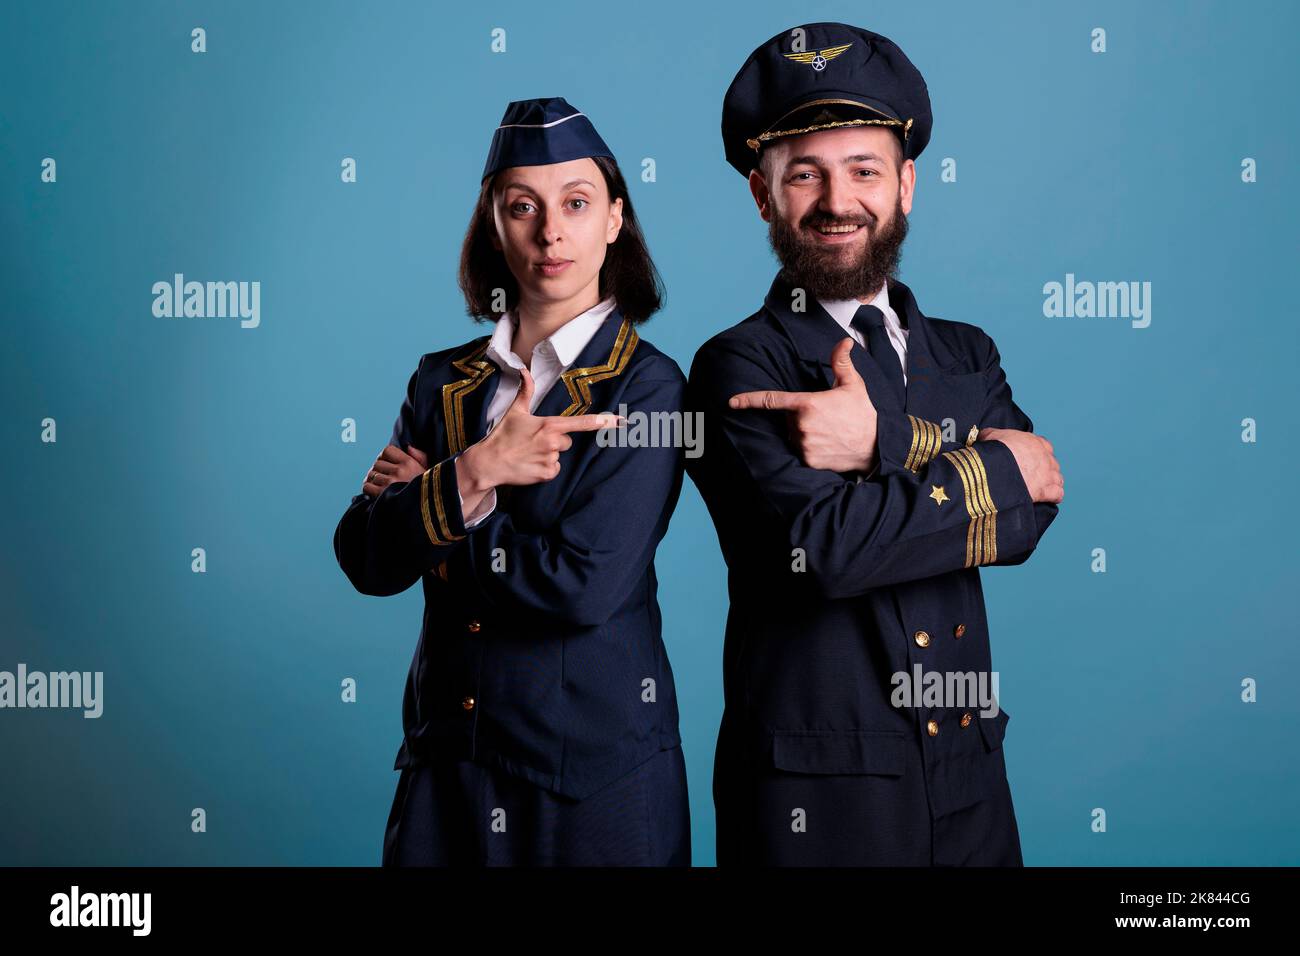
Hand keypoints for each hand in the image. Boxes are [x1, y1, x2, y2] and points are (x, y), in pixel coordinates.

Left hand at [362, 443, 427, 496]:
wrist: (428, 513)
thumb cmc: (429, 492)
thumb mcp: (429, 472)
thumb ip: (420, 457)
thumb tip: (408, 447)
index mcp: (410, 463)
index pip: (387, 450)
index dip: (384, 457)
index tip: (387, 465)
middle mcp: (400, 471)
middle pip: (377, 463)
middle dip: (378, 470)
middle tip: (383, 478)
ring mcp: (390, 483)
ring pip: (371, 475)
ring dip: (373, 481)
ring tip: (380, 487)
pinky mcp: (382, 495)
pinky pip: (367, 486)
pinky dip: (368, 490)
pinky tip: (375, 494)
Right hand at [456, 367, 621, 502]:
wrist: (489, 462)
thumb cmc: (502, 436)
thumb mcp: (515, 411)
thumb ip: (526, 391)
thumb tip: (524, 370)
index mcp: (549, 424)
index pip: (581, 423)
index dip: (602, 422)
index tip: (618, 421)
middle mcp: (553, 442)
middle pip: (567, 441)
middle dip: (554, 441)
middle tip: (533, 442)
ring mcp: (551, 459)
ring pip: (559, 455)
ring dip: (548, 455)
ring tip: (529, 453)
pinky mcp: (547, 473)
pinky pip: (554, 470)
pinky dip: (545, 469)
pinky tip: (530, 464)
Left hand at [729, 338, 878, 472]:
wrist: (876, 446)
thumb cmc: (863, 413)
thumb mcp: (853, 384)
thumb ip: (841, 362)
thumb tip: (844, 341)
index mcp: (808, 403)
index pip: (772, 400)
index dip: (749, 400)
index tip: (731, 402)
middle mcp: (801, 425)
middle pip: (787, 418)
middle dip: (799, 416)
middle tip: (825, 417)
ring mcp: (804, 444)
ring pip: (792, 435)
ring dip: (803, 432)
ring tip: (828, 431)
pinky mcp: (807, 459)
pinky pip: (799, 451)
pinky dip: (808, 447)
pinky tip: (826, 444)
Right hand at [978, 427, 1063, 503]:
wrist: (996, 468)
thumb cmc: (994, 451)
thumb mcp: (990, 436)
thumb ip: (991, 434)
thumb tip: (983, 435)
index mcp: (1035, 442)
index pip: (1043, 446)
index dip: (1035, 453)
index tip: (1027, 459)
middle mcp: (1046, 457)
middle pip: (1051, 463)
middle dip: (1044, 469)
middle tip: (1030, 476)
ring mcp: (1049, 474)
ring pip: (1057, 478)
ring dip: (1050, 483)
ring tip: (1039, 488)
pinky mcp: (1047, 490)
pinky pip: (1058, 494)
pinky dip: (1054, 497)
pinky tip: (1046, 499)